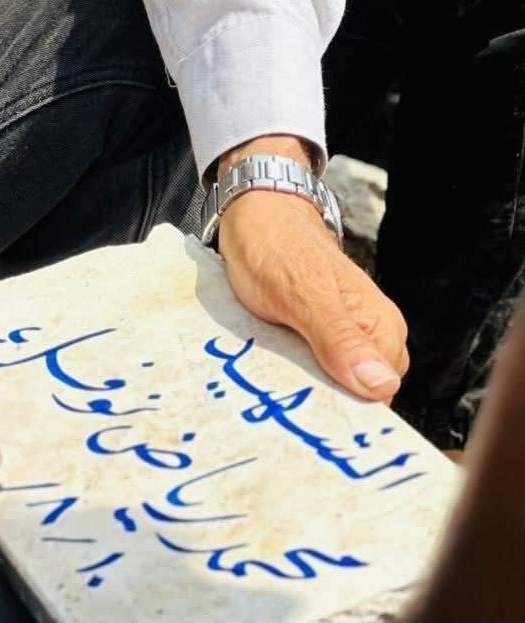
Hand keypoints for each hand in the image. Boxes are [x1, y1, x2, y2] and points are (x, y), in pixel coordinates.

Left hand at [215, 137, 408, 400]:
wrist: (256, 212)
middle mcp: (370, 335)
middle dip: (321, 404)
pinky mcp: (317, 332)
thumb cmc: (277, 249)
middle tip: (281, 402)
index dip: (348, 414)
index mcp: (380, 329)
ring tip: (270, 384)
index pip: (382, 397)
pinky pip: (310, 366)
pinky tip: (268, 370)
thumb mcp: (301, 296)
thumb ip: (339, 339)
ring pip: (331, 382)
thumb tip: (381, 386)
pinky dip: (290, 372)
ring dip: (302, 388)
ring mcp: (343, 334)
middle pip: (356, 395)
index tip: (312, 424)